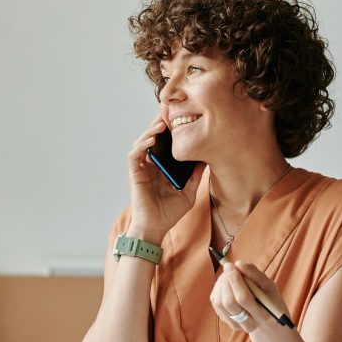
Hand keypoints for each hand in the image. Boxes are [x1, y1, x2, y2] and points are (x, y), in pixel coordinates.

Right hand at [126, 116, 205, 243]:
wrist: (155, 229)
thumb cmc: (169, 213)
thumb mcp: (189, 192)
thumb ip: (196, 176)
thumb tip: (207, 160)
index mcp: (162, 167)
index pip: (165, 143)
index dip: (170, 130)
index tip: (181, 118)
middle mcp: (150, 165)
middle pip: (152, 138)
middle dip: (159, 124)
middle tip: (170, 112)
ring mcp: (141, 169)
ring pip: (142, 143)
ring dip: (150, 132)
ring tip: (162, 123)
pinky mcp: (135, 174)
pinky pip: (135, 155)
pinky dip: (142, 145)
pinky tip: (153, 140)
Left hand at [210, 261, 289, 333]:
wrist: (265, 315)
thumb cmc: (267, 296)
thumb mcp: (268, 284)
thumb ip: (254, 273)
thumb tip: (238, 264)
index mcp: (262, 315)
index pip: (244, 298)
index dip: (235, 280)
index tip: (232, 265)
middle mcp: (248, 324)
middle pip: (229, 303)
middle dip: (227, 281)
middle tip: (229, 266)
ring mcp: (235, 324)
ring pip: (220, 303)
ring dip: (222, 284)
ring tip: (229, 275)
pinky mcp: (225, 319)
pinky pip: (216, 302)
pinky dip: (219, 289)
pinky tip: (227, 283)